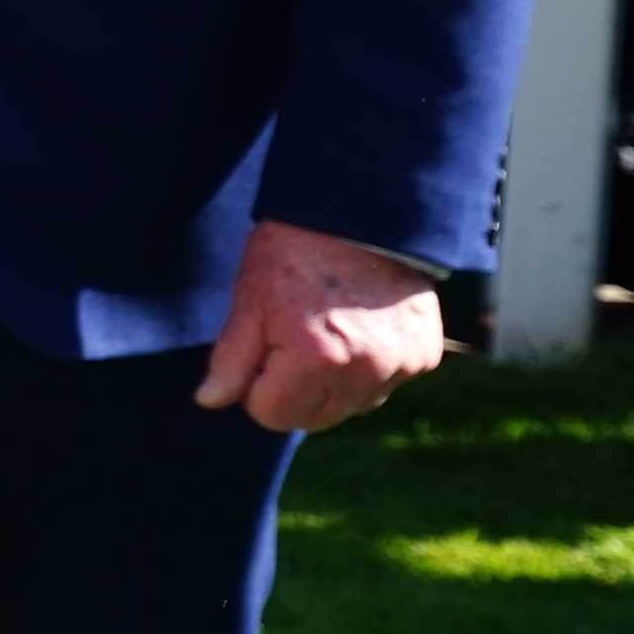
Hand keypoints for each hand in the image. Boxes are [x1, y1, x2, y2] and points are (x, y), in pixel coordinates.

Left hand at [193, 218, 444, 431]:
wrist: (363, 214)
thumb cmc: (295, 252)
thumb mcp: (251, 300)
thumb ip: (231, 359)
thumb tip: (210, 401)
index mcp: (313, 359)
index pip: (272, 415)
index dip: (256, 389)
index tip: (259, 355)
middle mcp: (362, 371)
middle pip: (313, 419)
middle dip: (291, 394)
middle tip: (288, 345)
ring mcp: (399, 365)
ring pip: (351, 408)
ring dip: (331, 388)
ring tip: (324, 335)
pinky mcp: (423, 356)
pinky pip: (384, 387)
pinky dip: (366, 373)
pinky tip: (356, 334)